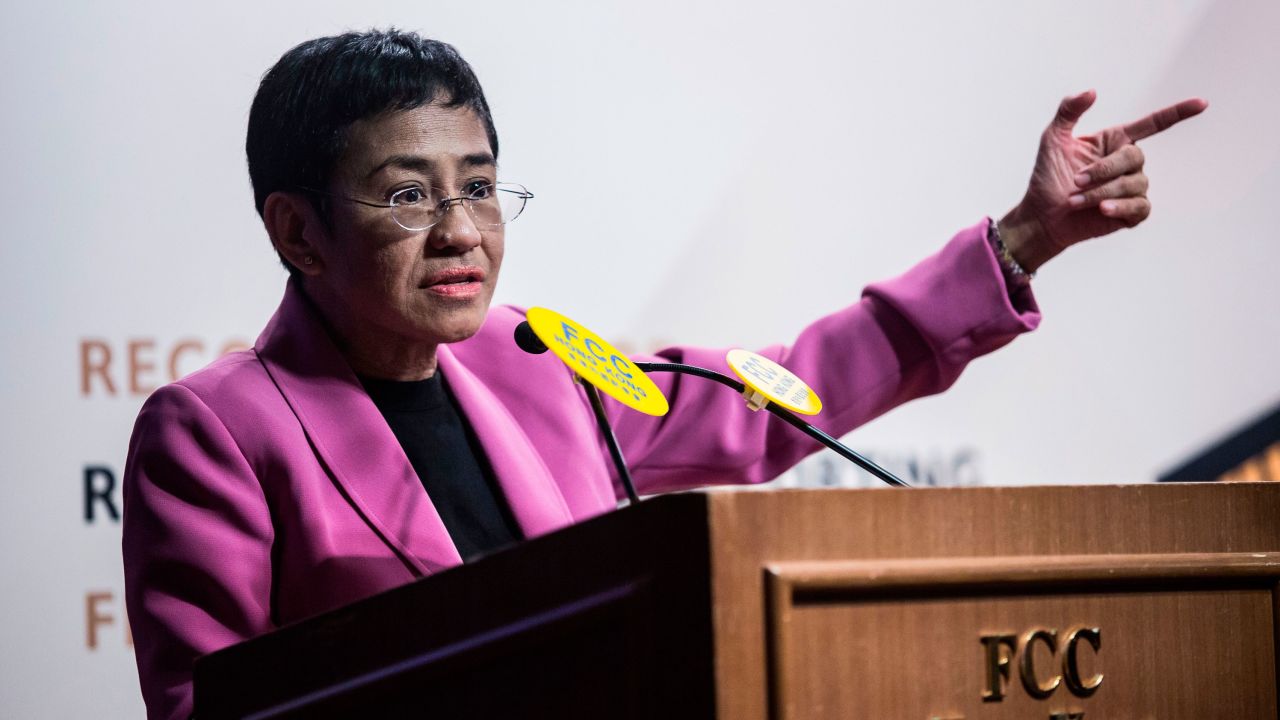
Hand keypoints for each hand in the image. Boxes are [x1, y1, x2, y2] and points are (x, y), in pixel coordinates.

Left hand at [998, 90, 1207, 272]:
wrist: (1042, 216)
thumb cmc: (1047, 177)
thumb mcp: (1053, 139)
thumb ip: (1069, 111)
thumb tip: (1092, 91)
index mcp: (1116, 141)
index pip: (1154, 124)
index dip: (1178, 113)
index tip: (1203, 104)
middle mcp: (1128, 163)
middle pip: (1135, 157)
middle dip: (1104, 170)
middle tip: (1076, 181)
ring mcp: (1133, 188)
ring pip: (1134, 184)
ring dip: (1101, 192)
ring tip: (1074, 200)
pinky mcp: (1132, 213)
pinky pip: (1140, 206)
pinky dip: (1120, 207)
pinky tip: (1103, 210)